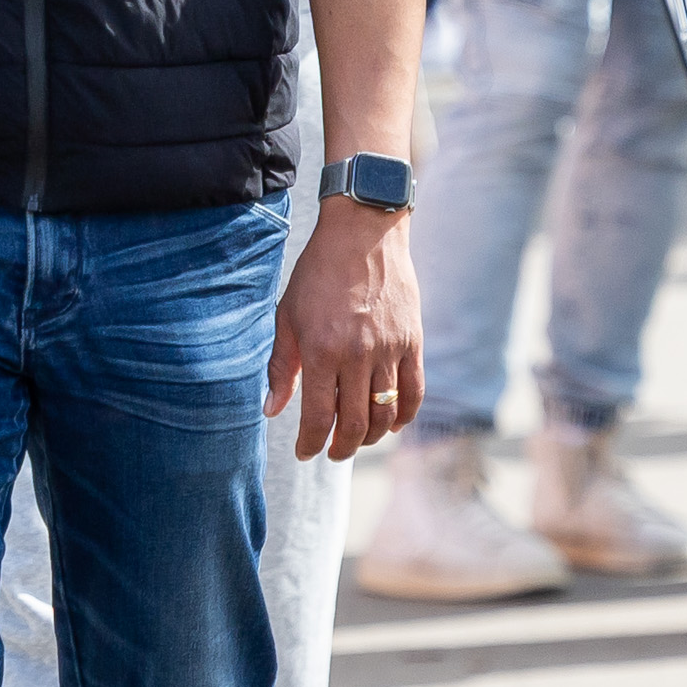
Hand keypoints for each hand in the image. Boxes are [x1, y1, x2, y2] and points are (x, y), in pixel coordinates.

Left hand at [268, 195, 424, 462]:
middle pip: (354, 424)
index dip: (309, 443)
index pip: (317, 417)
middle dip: (341, 448)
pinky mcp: (412, 341)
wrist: (363, 233)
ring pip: (385, 413)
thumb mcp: (288, 316)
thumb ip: (280, 366)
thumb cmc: (317, 273)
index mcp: (320, 350)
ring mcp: (389, 350)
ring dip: (370, 437)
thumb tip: (272, 410)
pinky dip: (404, 416)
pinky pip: (414, 392)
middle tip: (332, 452)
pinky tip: (391, 424)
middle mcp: (357, 355)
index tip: (304, 451)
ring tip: (357, 438)